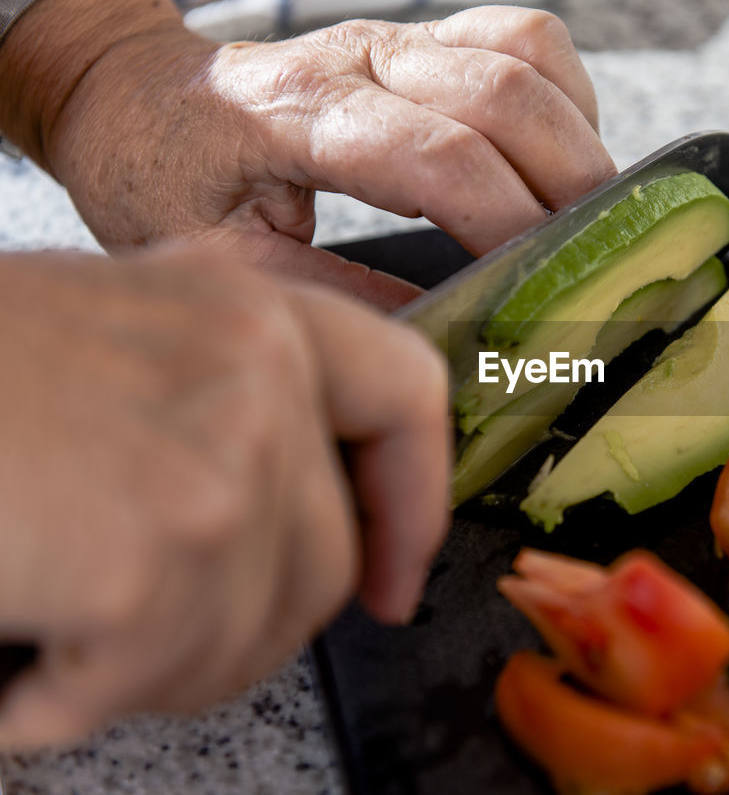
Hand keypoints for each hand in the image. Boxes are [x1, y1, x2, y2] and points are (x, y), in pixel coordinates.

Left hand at [0, 0, 615, 309]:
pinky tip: (554, 157)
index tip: (541, 285)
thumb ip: (336, 296)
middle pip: (506, 96)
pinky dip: (564, 97)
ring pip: (528, 54)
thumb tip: (438, 335)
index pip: (441, 157)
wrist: (135, 95)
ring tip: (581, 211)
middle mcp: (360, 57)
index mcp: (302, 111)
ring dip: (574, 135)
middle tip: (588, 258)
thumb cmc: (165, 173)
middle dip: (568, 184)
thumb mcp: (227, 257)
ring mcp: (396, 38)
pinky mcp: (422, 37)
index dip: (508, 222)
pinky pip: (526, 40)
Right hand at [0, 247, 449, 747]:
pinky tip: (17, 646)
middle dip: (240, 635)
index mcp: (248, 307)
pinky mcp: (158, 546)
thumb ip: (226, 393)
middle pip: (326, 559)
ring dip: (148, 669)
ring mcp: (221, 453)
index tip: (391, 575)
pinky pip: (155, 674)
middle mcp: (256, 364)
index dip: (413, 502)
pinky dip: (67, 696)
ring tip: (59, 628)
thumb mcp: (114, 340)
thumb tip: (309, 504)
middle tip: (139, 643)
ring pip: (254, 635)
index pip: (406, 395)